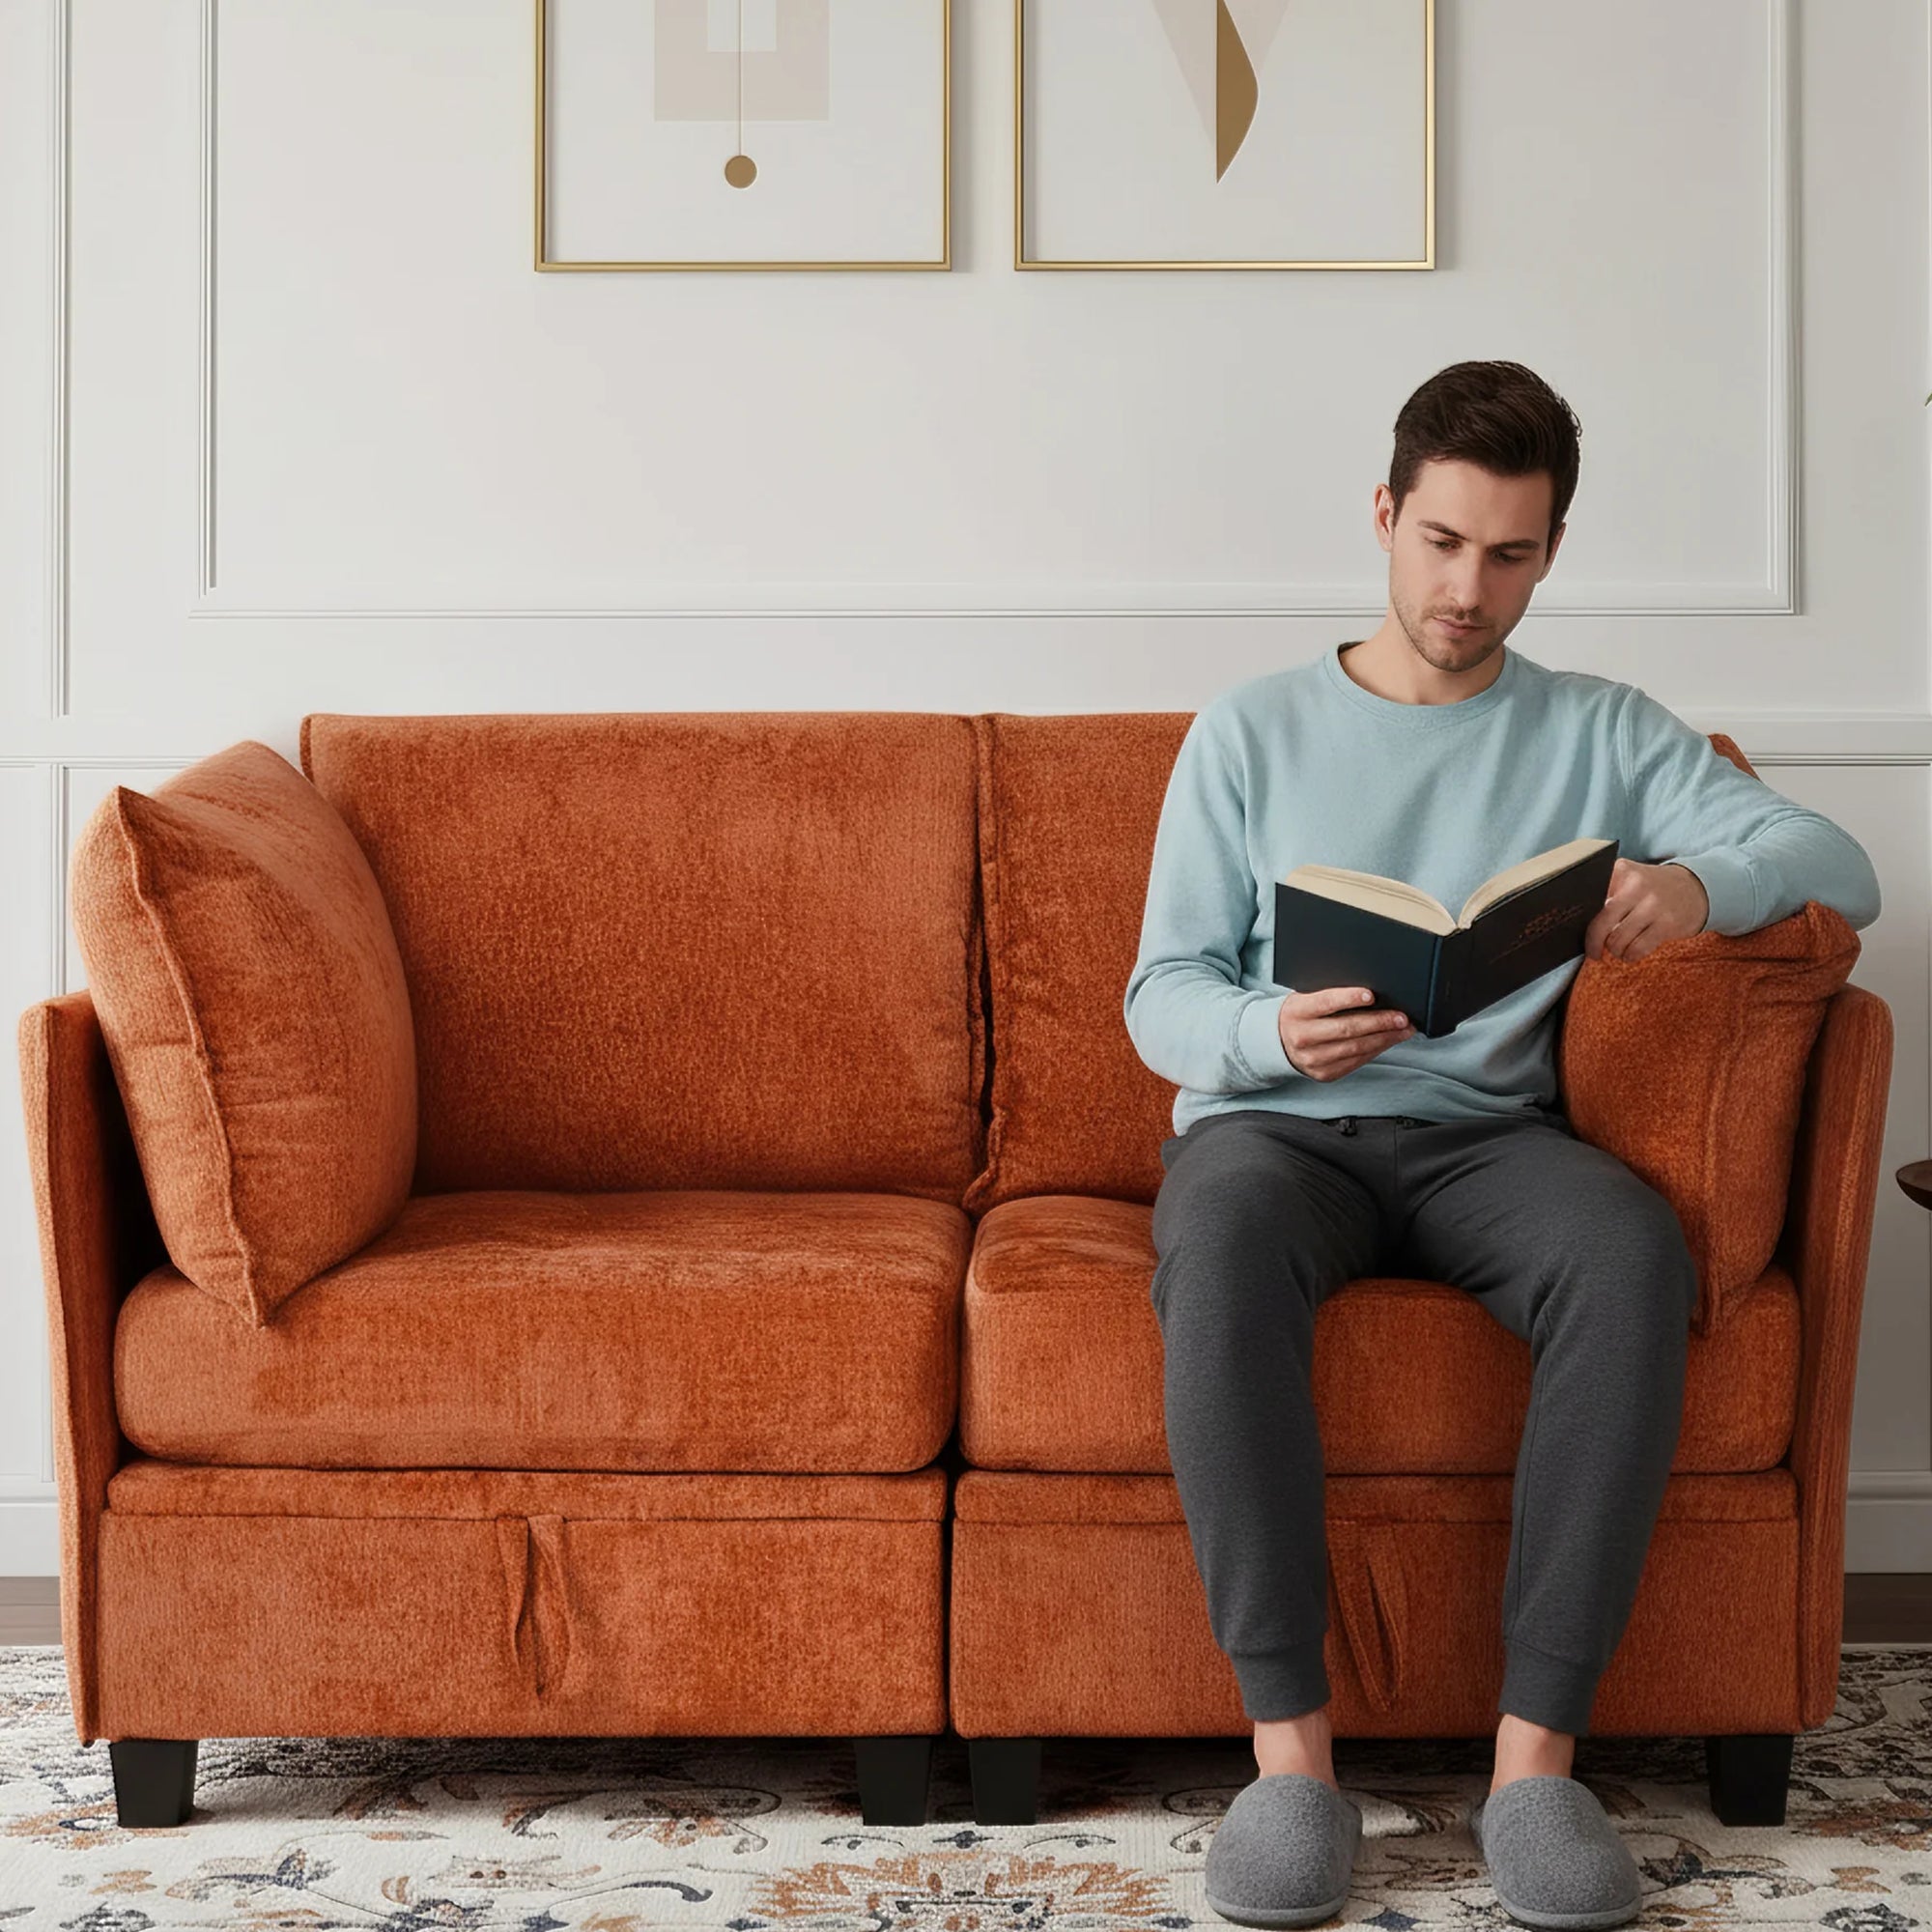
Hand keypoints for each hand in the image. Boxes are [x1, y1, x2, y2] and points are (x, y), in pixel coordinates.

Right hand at [1278, 985, 1413, 1080]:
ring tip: (1403, 1029)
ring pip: (1356, 1048)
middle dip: (1379, 1022)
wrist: (1278, 1042)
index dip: (1349, 998)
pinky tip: (1389, 1040)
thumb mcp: (1305, 999)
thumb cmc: (1300, 1014)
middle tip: (1401, 1017)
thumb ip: (1330, 995)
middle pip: (1347, 1029)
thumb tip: (1371, 993)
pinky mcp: (1325, 1074)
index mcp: (1297, 1013)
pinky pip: (1357, 1061)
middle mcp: (1303, 1038)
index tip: (1372, 994)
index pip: (1326, 1003)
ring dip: (1385, 1038)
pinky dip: (1376, 1050)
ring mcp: (1313, 1059)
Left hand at [1583, 857, 1708, 963]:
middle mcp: (1637, 885)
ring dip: (1615, 950)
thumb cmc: (1651, 888)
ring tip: (1617, 949)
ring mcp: (1654, 904)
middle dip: (1593, 942)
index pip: (1591, 897)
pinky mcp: (1667, 923)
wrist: (1696, 888)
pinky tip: (1630, 953)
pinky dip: (1630, 955)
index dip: (1581, 918)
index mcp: (1622, 871)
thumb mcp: (1629, 879)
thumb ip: (1606, 892)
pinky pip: (1637, 948)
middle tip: (1593, 952)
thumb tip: (1578, 921)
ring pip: (1618, 939)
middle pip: (1602, 922)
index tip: (1576, 929)